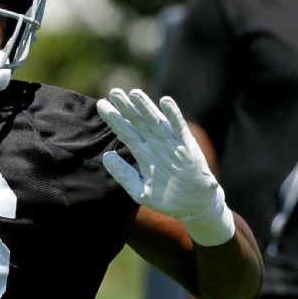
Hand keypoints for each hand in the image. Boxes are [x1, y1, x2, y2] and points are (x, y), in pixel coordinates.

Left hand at [97, 88, 234, 246]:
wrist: (195, 206)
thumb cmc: (167, 199)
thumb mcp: (140, 190)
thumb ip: (124, 174)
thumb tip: (107, 156)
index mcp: (143, 153)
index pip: (126, 132)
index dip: (114, 119)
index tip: (102, 105)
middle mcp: (156, 145)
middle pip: (138, 123)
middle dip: (126, 108)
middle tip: (114, 92)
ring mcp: (171, 145)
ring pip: (156, 122)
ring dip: (146, 108)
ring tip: (134, 93)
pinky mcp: (187, 147)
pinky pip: (179, 128)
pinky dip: (173, 115)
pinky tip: (165, 102)